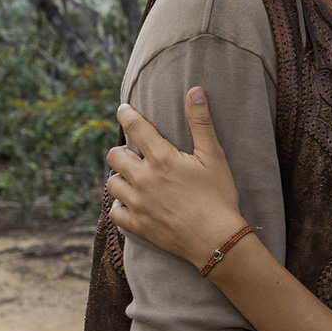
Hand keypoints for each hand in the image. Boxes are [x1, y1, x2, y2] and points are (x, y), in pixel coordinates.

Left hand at [106, 87, 247, 269]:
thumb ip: (201, 122)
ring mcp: (137, 204)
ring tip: (136, 179)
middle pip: (114, 155)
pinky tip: (134, 203)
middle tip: (135, 153)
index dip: (126, 115)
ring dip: (121, 178)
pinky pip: (114, 212)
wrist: (217, 240)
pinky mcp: (136, 225)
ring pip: (111, 184)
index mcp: (162, 159)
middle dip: (122, 150)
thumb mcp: (215, 156)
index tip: (123, 109)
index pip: (135, 128)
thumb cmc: (219, 195)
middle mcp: (143, 179)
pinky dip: (121, 206)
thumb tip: (194, 90)